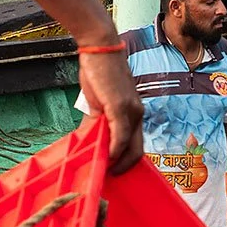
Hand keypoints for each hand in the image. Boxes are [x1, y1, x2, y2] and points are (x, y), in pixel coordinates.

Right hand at [77, 48, 143, 172]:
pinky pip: (119, 137)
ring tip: (102, 171)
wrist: (100, 47)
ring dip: (115, 163)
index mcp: (133, 114)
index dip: (126, 163)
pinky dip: (112, 150)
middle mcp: (137, 115)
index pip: (135, 146)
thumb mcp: (98, 102)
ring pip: (128, 148)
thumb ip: (96, 122)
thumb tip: (89, 140)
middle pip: (136, 152)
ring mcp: (130, 111)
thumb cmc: (99, 73)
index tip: (113, 173)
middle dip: (123, 169)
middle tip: (107, 178)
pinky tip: (104, 157)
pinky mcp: (119, 107)